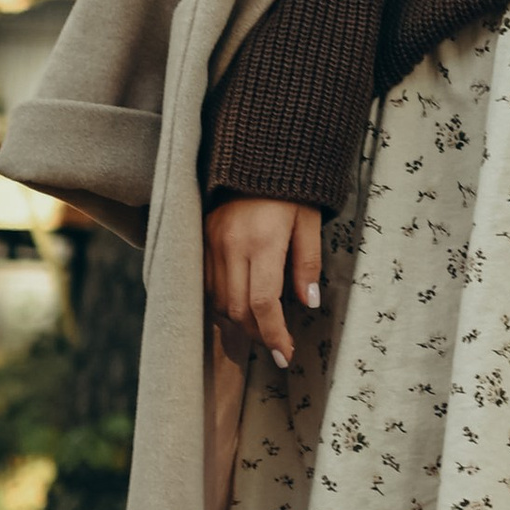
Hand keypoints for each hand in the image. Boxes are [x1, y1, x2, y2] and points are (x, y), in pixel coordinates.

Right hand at [206, 196, 322, 368]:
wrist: (257, 153)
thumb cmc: (292, 189)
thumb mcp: (309, 222)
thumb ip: (307, 264)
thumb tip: (309, 304)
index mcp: (263, 241)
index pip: (263, 303)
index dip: (274, 335)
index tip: (286, 356)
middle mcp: (231, 245)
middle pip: (237, 309)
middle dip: (258, 333)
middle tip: (278, 344)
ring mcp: (210, 243)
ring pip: (218, 301)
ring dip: (239, 320)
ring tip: (262, 325)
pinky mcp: (200, 240)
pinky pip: (207, 285)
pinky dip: (223, 302)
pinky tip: (241, 303)